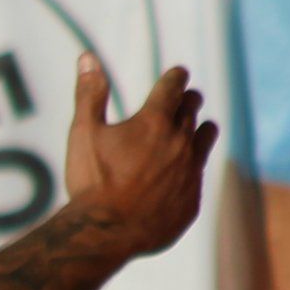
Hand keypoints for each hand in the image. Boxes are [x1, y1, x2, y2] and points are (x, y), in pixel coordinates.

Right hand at [60, 55, 215, 259]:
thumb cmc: (91, 181)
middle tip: (185, 97)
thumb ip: (89, 93)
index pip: (174, 86)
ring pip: (206, 138)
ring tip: (196, 129)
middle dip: (188, 99)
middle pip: (193, 109)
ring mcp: (190, 172)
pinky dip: (189, 170)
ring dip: (201, 129)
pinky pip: (197, 177)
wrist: (105, 233)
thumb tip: (88, 56)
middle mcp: (180, 142)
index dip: (176, 76)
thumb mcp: (83, 133)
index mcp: (154, 122)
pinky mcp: (191, 200)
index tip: (178, 72)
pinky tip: (178, 175)